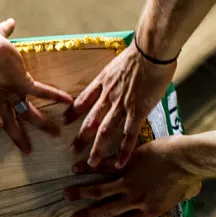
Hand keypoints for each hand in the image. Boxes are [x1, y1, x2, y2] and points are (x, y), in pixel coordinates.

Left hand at [0, 18, 71, 153]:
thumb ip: (2, 32)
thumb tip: (9, 22)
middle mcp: (1, 95)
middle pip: (9, 122)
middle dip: (18, 138)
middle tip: (27, 151)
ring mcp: (12, 91)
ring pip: (27, 115)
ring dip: (42, 125)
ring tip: (56, 133)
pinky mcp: (23, 83)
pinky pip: (42, 92)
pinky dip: (56, 96)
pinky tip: (69, 101)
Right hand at [65, 137, 198, 216]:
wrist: (187, 159)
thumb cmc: (192, 176)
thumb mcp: (187, 194)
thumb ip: (180, 197)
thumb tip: (189, 194)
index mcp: (150, 210)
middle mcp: (135, 199)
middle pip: (107, 210)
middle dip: (89, 216)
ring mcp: (129, 181)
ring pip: (100, 190)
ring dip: (81, 193)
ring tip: (66, 195)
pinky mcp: (127, 164)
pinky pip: (104, 167)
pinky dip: (89, 168)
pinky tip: (75, 169)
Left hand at [68, 42, 174, 167]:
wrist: (151, 52)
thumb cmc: (140, 53)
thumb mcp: (119, 62)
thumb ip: (117, 74)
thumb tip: (119, 76)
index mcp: (103, 82)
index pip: (83, 99)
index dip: (73, 111)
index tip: (64, 120)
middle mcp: (108, 96)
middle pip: (90, 120)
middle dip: (81, 137)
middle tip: (72, 151)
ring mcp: (121, 105)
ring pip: (105, 131)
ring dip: (97, 149)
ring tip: (91, 163)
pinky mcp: (137, 111)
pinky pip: (128, 135)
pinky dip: (123, 151)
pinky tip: (119, 163)